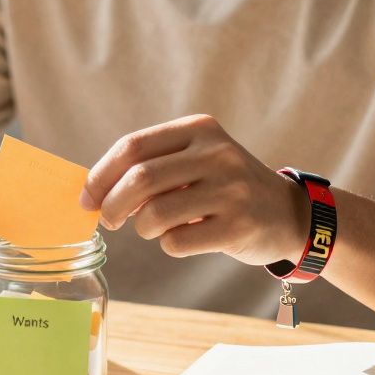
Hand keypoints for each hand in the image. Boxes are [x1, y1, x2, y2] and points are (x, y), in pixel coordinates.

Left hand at [80, 114, 309, 265]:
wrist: (288, 213)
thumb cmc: (225, 188)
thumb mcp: (197, 159)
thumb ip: (152, 167)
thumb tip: (94, 192)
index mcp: (200, 129)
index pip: (132, 146)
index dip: (100, 175)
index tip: (87, 198)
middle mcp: (217, 154)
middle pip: (140, 180)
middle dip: (112, 205)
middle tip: (109, 220)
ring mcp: (231, 190)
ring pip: (155, 215)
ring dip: (143, 228)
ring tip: (155, 228)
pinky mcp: (238, 226)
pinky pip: (177, 242)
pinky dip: (169, 245)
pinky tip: (186, 237)